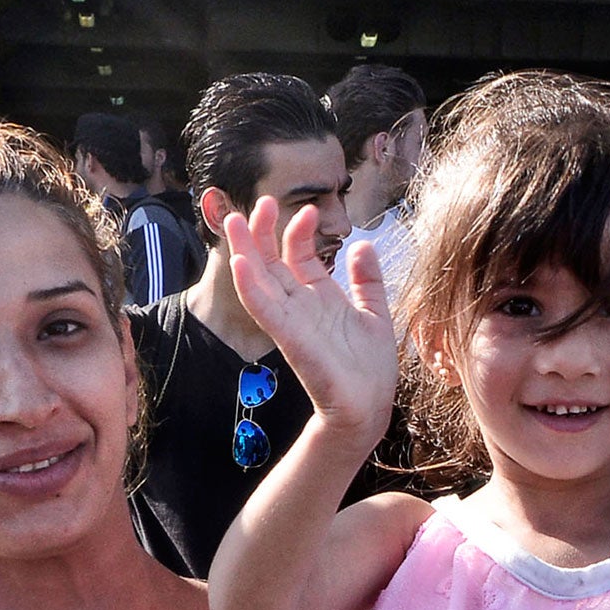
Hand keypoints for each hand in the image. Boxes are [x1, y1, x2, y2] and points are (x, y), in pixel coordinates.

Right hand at [224, 196, 397, 444]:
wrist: (369, 407)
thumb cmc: (371, 369)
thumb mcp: (376, 313)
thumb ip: (368, 280)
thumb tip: (362, 244)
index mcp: (320, 298)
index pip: (298, 256)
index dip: (298, 231)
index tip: (308, 211)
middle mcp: (301, 307)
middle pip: (271, 263)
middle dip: (262, 232)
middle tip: (259, 202)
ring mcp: (292, 321)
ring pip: (259, 280)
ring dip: (245, 251)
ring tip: (233, 220)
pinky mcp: (290, 338)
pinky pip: (265, 309)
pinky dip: (251, 287)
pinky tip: (241, 263)